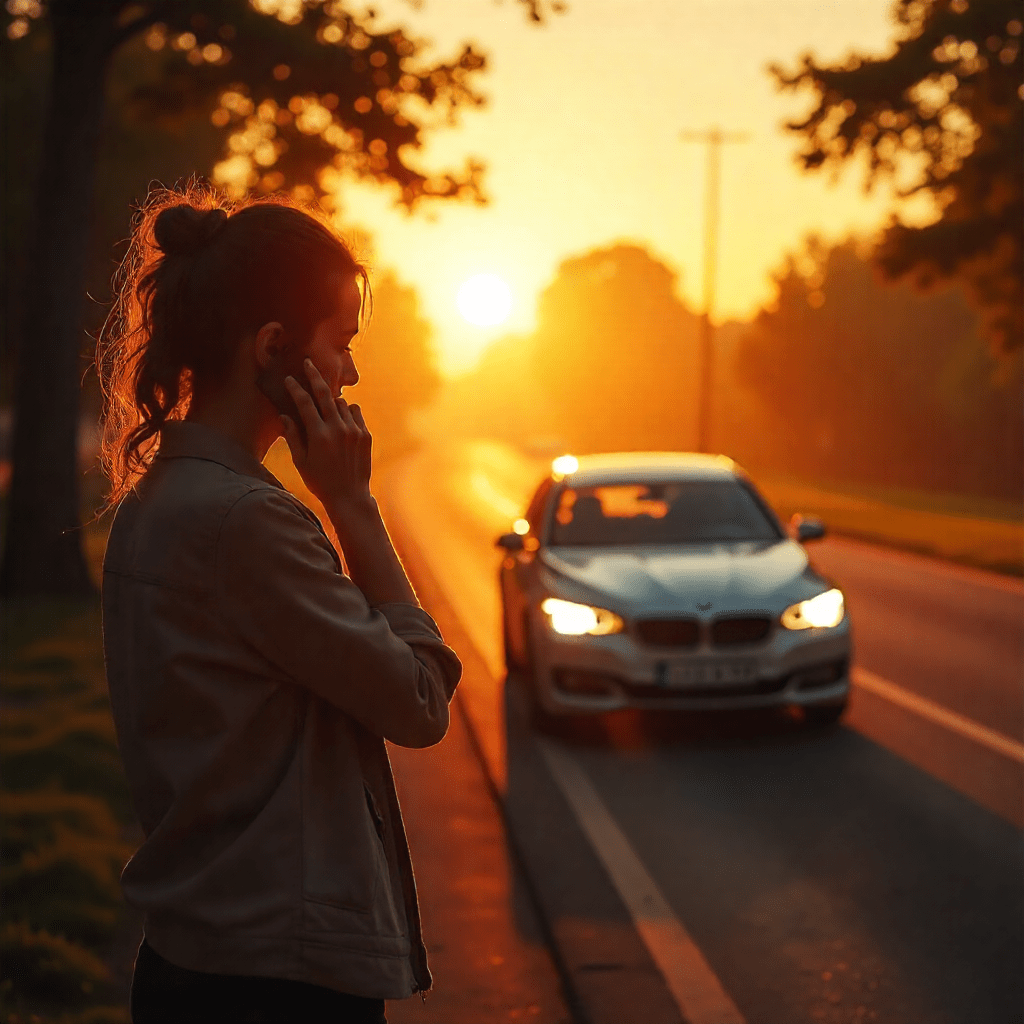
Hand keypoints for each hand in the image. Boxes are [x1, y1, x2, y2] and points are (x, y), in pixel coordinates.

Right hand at [280, 358, 372, 511]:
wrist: (350, 496)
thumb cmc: (320, 481)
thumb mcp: (301, 461)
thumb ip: (293, 436)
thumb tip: (285, 416)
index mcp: (318, 435)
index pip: (304, 403)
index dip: (295, 388)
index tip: (290, 379)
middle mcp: (337, 429)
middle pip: (324, 394)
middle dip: (314, 375)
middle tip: (309, 362)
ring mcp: (354, 431)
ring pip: (341, 403)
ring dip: (332, 401)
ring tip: (326, 408)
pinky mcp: (366, 435)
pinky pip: (355, 412)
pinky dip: (348, 411)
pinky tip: (341, 419)